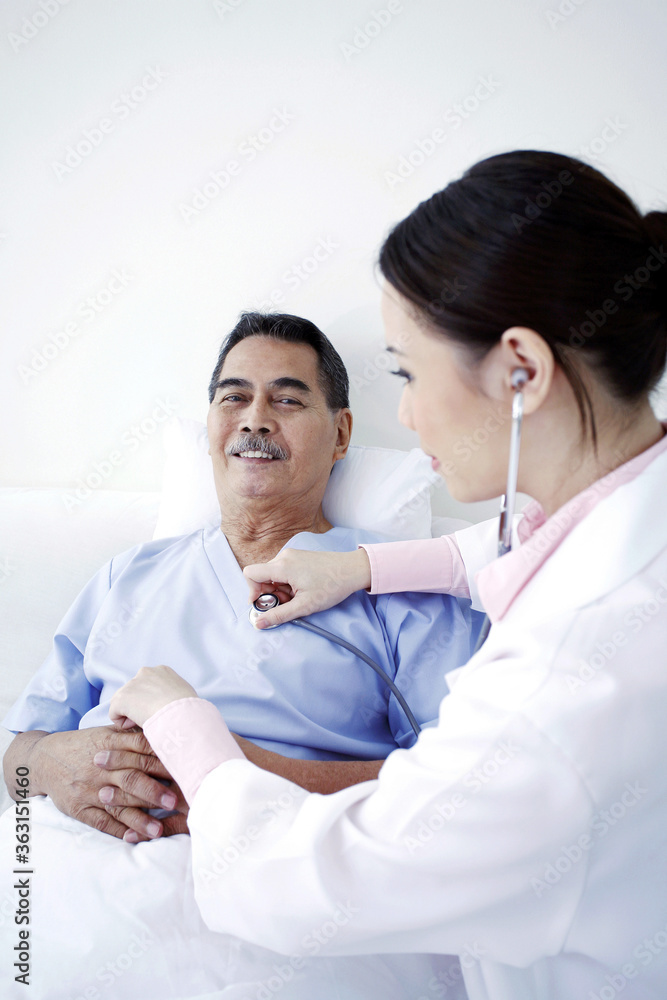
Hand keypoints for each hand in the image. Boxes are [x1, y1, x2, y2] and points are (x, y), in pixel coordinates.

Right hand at [25, 726, 186, 840]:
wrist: (43, 760)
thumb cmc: (83, 745)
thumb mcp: (104, 733)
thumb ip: (131, 735)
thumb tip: (163, 730)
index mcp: (109, 744)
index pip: (140, 751)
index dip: (161, 760)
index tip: (181, 769)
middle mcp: (100, 768)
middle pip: (131, 779)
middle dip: (154, 791)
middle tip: (176, 800)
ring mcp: (89, 790)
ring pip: (118, 805)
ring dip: (139, 818)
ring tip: (159, 829)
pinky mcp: (79, 808)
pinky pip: (99, 822)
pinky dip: (117, 830)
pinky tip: (133, 837)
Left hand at [110, 665, 196, 728]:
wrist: (180, 712)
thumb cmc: (188, 707)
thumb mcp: (184, 693)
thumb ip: (173, 692)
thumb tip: (170, 702)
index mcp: (162, 670)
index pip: (148, 684)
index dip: (152, 700)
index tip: (160, 710)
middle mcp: (145, 672)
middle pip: (134, 691)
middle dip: (140, 704)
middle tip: (152, 717)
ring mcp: (132, 684)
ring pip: (123, 702)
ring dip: (131, 713)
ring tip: (145, 722)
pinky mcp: (121, 698)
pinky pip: (115, 713)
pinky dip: (123, 722)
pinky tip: (137, 725)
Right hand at [242, 548, 371, 627]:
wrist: (353, 570)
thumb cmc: (332, 585)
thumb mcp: (304, 606)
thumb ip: (279, 615)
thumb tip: (259, 623)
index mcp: (282, 566)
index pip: (250, 573)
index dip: (251, 591)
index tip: (263, 604)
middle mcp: (284, 557)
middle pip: (262, 576)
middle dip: (269, 594)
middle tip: (287, 604)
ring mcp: (292, 555)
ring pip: (273, 574)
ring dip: (280, 590)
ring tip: (298, 598)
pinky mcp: (299, 557)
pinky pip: (284, 570)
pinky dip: (287, 583)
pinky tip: (303, 590)